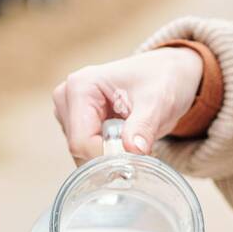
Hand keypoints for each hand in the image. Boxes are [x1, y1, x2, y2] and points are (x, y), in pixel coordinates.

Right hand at [52, 46, 203, 164]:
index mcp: (80, 87)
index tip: (134, 154)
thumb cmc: (161, 80)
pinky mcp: (76, 123)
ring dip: (109, 155)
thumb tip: (134, 150)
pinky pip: (87, 151)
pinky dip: (107, 153)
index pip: (81, 141)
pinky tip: (124, 139)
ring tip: (132, 137)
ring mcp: (69, 111)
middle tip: (138, 145)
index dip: (106, 155)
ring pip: (82, 153)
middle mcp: (67, 98)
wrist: (165, 75)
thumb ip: (143, 126)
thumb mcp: (157, 102)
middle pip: (79, 148)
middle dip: (108, 155)